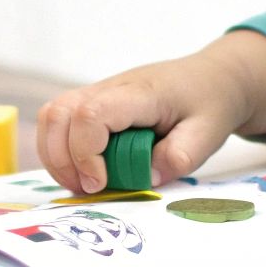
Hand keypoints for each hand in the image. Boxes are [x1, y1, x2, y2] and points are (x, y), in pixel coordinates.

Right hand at [34, 30, 265, 193]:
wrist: (213, 77)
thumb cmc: (210, 101)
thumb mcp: (209, 133)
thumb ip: (180, 157)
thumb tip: (146, 177)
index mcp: (141, 93)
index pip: (91, 114)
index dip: (85, 153)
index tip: (100, 183)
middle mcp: (111, 87)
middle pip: (58, 113)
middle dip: (62, 160)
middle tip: (89, 189)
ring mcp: (99, 92)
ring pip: (52, 116)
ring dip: (56, 155)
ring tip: (84, 184)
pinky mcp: (95, 103)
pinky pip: (61, 122)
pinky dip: (61, 150)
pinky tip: (86, 171)